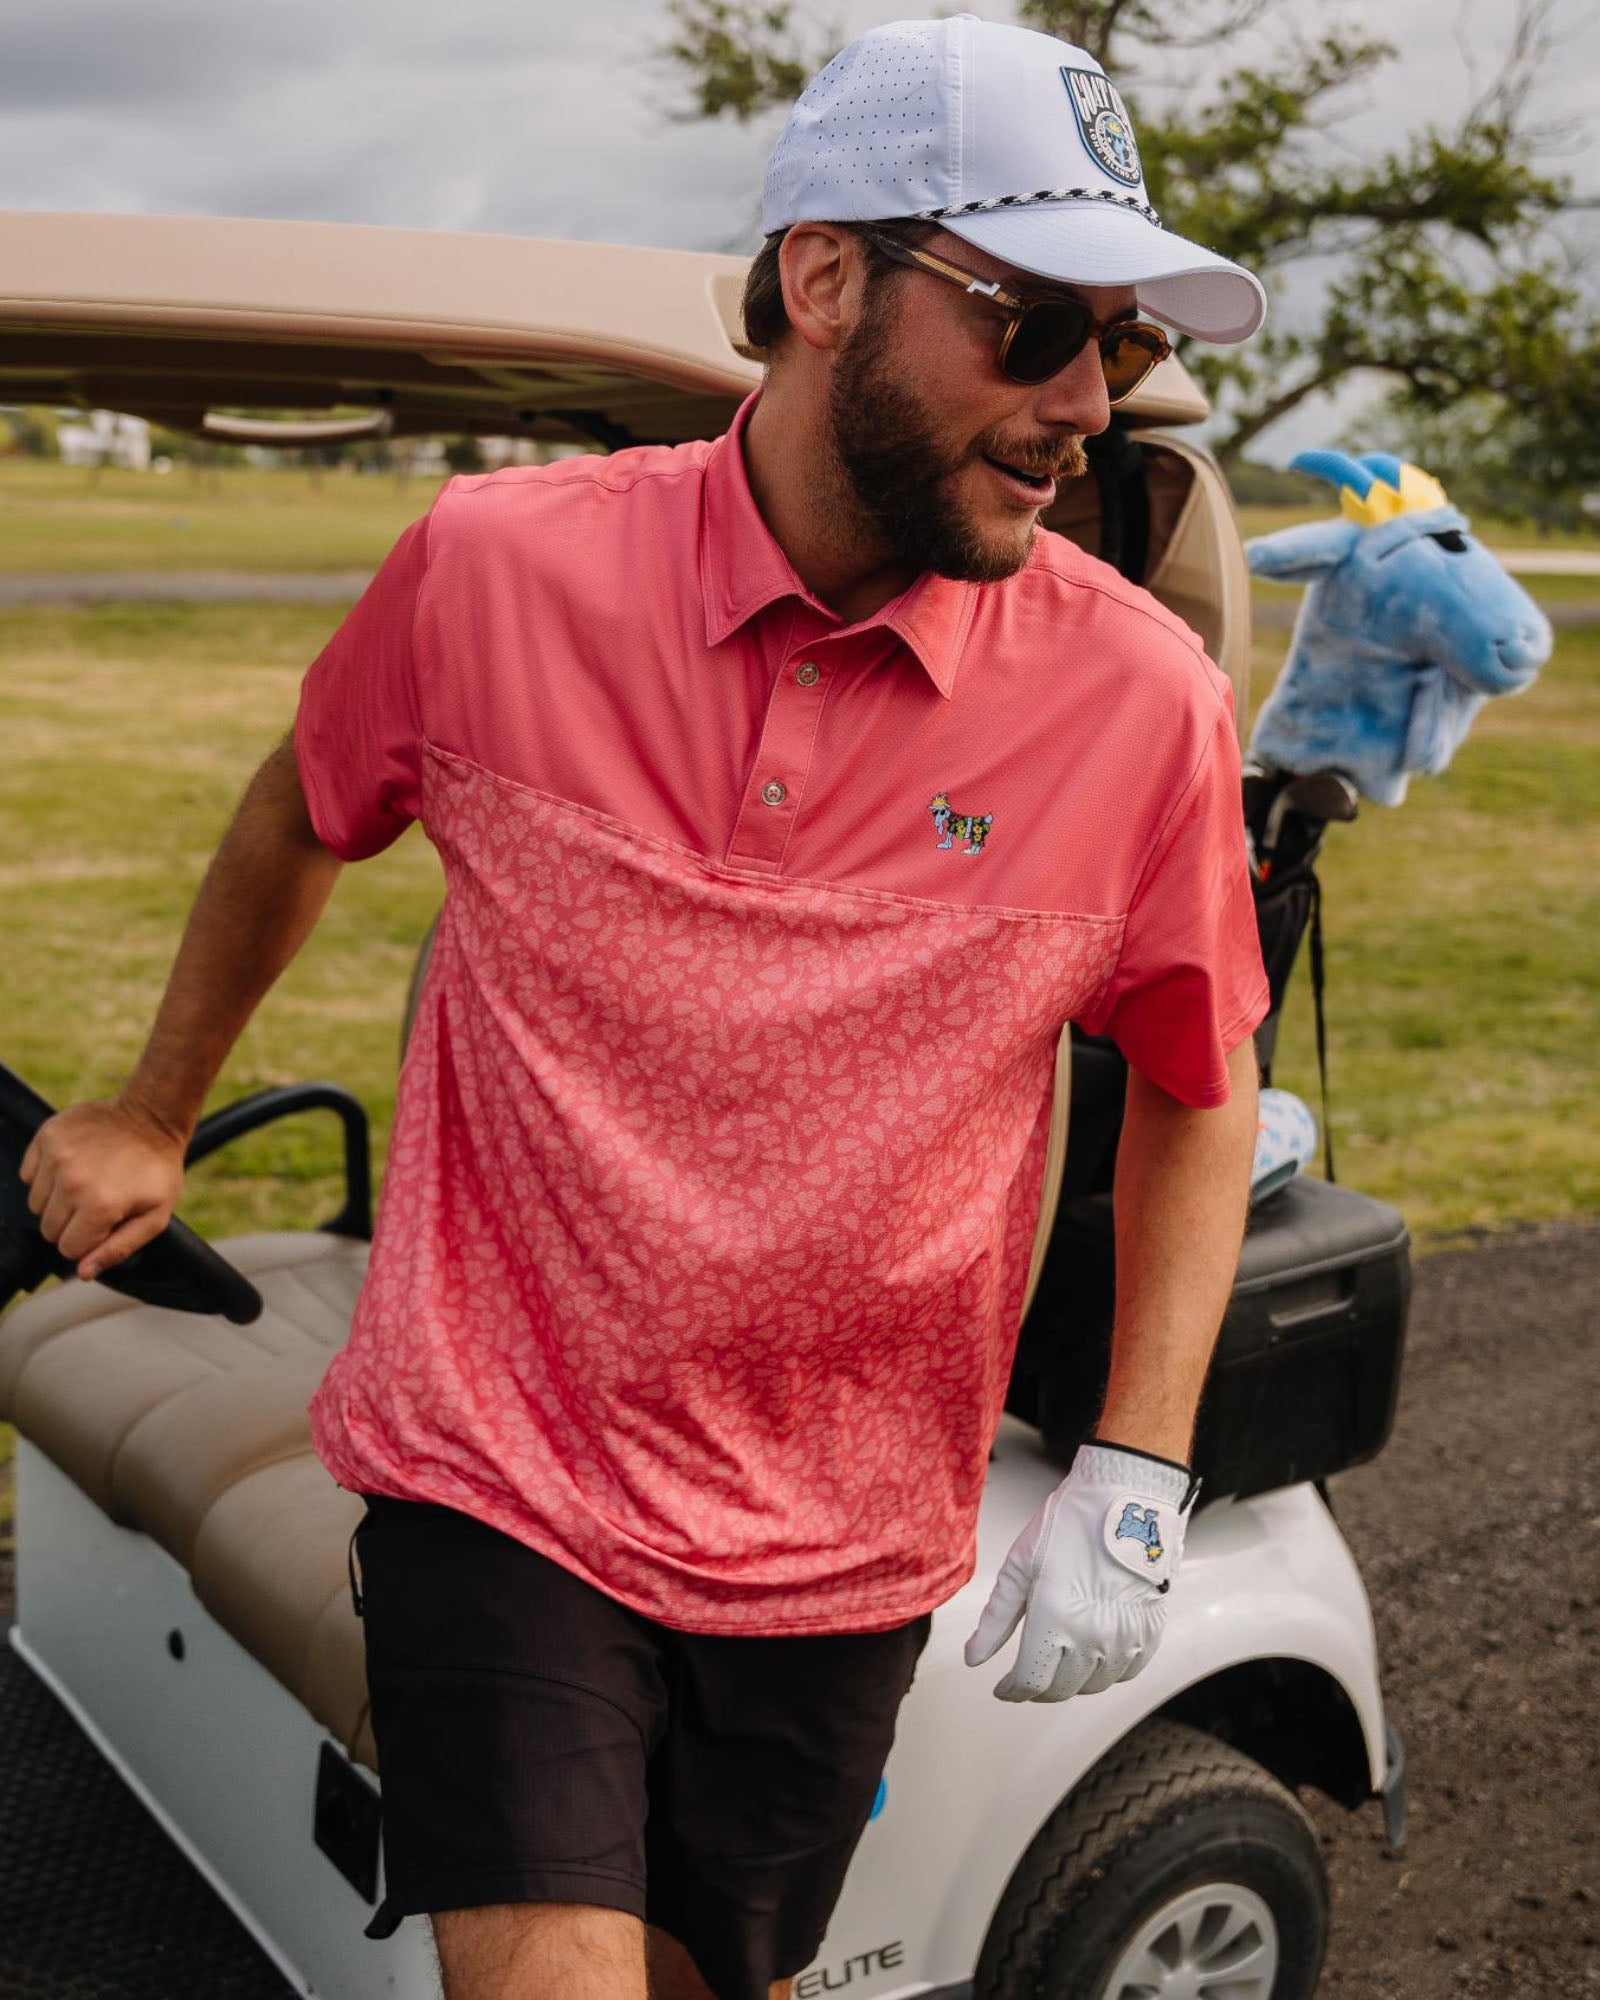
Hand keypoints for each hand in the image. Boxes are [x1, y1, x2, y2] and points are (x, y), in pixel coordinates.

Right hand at [18, 1097, 186, 1281]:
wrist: (151, 1118)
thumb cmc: (156, 1169)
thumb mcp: (154, 1217)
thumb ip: (118, 1249)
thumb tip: (83, 1272)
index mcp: (100, 1205)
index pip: (68, 1249)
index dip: (88, 1241)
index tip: (106, 1223)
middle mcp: (72, 1181)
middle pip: (49, 1229)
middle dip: (72, 1224)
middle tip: (98, 1202)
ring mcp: (57, 1156)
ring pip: (36, 1204)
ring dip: (58, 1200)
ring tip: (88, 1182)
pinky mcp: (47, 1136)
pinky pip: (29, 1174)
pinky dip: (46, 1175)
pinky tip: (74, 1166)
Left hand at [964, 1440, 1198, 1701]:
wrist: (1124, 1499)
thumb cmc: (1070, 1524)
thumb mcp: (1020, 1566)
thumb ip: (995, 1619)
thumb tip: (974, 1659)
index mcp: (1055, 1619)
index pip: (1030, 1681)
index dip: (1012, 1691)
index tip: (1004, 1688)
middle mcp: (1093, 1637)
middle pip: (1060, 1689)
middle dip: (1038, 1686)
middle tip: (1028, 1671)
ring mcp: (1126, 1638)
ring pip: (1093, 1685)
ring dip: (1072, 1680)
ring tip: (1060, 1656)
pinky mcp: (1150, 1631)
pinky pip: (1126, 1673)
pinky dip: (1106, 1670)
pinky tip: (1093, 1650)